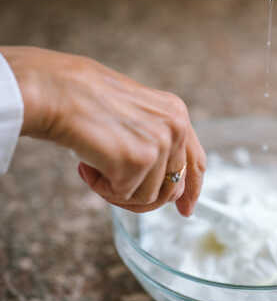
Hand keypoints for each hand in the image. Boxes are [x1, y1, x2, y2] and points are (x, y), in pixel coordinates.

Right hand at [1, 47, 204, 215]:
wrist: (57, 90)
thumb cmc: (85, 102)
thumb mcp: (134, 117)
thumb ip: (155, 143)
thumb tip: (169, 187)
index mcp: (176, 113)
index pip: (194, 161)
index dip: (192, 189)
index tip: (186, 210)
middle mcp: (175, 128)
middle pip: (171, 187)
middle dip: (141, 196)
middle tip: (110, 186)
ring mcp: (159, 144)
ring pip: (147, 197)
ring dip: (116, 189)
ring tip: (94, 164)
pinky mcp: (138, 161)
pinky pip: (123, 196)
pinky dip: (101, 187)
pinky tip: (87, 164)